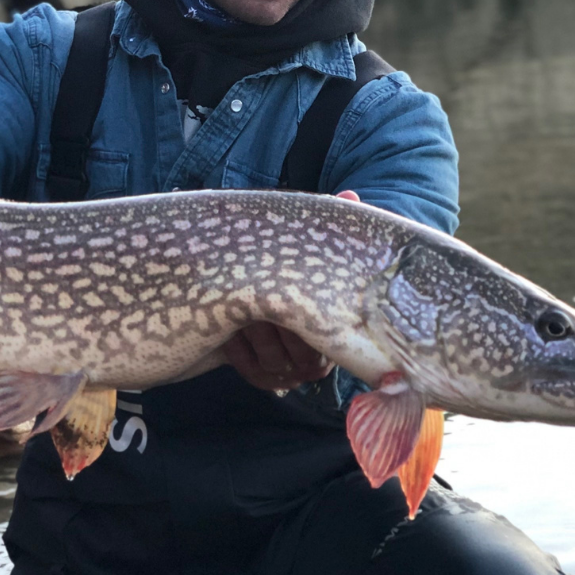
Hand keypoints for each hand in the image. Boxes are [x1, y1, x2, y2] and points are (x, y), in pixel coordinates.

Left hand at [223, 189, 359, 390]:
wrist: (236, 304)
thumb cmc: (282, 271)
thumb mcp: (300, 251)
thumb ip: (325, 227)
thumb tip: (350, 196)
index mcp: (335, 329)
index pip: (326, 328)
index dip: (302, 306)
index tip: (279, 280)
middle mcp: (317, 359)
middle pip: (301, 347)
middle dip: (273, 317)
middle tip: (250, 286)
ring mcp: (288, 373)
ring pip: (274, 359)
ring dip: (250, 328)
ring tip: (234, 301)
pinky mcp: (260, 379)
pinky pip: (249, 368)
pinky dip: (236, 345)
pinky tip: (223, 320)